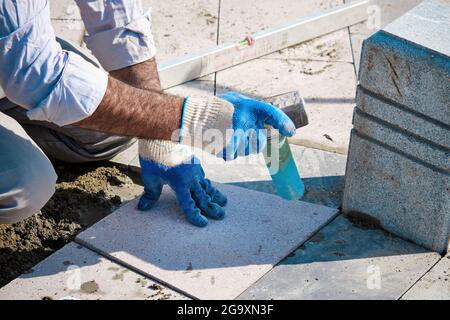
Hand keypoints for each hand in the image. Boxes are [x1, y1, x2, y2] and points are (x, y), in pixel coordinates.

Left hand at [138, 140, 226, 226]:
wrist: (160, 135)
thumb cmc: (153, 156)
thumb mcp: (150, 177)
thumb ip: (150, 194)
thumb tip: (143, 208)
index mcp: (180, 183)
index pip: (189, 204)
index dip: (196, 216)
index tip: (203, 223)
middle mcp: (190, 178)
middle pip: (203, 196)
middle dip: (212, 207)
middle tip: (221, 215)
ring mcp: (195, 169)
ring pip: (206, 186)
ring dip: (215, 195)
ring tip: (224, 202)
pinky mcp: (195, 162)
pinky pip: (203, 176)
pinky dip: (207, 184)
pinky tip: (209, 187)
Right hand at [180, 93, 295, 160]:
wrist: (191, 117)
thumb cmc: (213, 109)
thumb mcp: (234, 101)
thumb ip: (250, 110)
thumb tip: (267, 120)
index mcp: (247, 106)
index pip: (272, 113)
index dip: (283, 123)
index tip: (290, 132)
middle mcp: (245, 121)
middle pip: (260, 143)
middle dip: (254, 143)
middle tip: (243, 136)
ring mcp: (236, 136)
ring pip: (246, 151)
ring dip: (240, 148)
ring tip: (226, 136)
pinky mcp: (227, 148)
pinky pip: (233, 156)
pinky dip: (228, 152)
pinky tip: (219, 142)